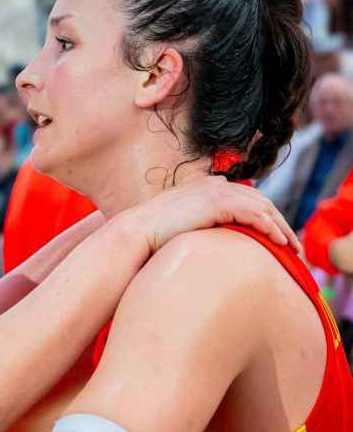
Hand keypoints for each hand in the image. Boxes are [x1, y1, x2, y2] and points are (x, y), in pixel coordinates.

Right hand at [118, 176, 300, 253]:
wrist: (138, 231)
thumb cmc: (154, 234)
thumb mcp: (183, 223)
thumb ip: (201, 222)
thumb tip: (215, 236)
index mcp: (208, 185)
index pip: (247, 197)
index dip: (266, 215)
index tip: (277, 234)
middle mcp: (215, 184)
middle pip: (260, 200)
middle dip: (280, 221)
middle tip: (293, 244)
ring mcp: (217, 191)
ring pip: (263, 207)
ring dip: (281, 227)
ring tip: (292, 247)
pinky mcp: (218, 203)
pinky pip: (255, 214)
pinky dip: (270, 228)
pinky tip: (279, 242)